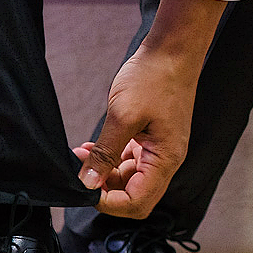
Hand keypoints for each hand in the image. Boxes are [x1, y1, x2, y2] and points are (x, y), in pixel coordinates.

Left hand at [77, 0, 226, 217]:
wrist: (171, 50)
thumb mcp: (123, 117)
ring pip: (129, 179)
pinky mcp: (150, 139)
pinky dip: (109, 160)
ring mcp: (158, 150)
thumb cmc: (153, 77)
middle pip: (134, 196)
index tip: (84, 189)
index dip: (108, 202)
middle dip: (105, 191)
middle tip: (81, 174)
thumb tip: (88, 183)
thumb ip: (104, 153)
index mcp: (165, 159)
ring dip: (103, 174)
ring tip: (81, 156)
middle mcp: (166, 160)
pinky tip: (91, 149)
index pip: (137, 202)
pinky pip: (128, 161)